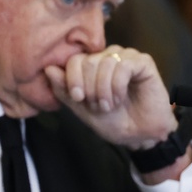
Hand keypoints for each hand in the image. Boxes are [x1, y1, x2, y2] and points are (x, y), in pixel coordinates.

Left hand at [43, 45, 176, 149]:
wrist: (138, 134)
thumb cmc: (111, 120)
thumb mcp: (80, 107)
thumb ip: (64, 89)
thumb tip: (48, 69)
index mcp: (92, 65)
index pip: (74, 60)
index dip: (73, 80)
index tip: (78, 98)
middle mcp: (108, 57)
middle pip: (88, 61)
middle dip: (89, 88)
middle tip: (98, 106)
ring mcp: (126, 57)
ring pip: (104, 63)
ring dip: (103, 90)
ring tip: (109, 105)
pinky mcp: (143, 62)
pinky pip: (123, 66)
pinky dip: (118, 86)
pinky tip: (121, 98)